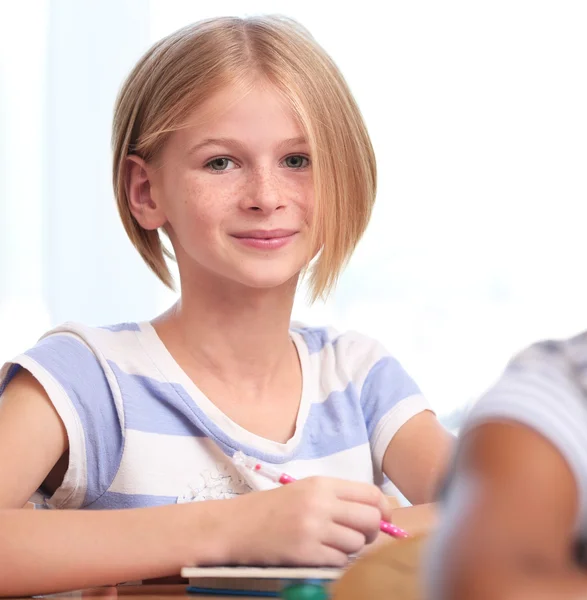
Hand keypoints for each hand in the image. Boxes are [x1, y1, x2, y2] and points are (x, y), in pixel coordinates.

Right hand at [224, 477, 388, 566]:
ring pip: (357, 542)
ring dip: (351, 547)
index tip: (384, 519)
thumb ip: (339, 498)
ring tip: (333, 543)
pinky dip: (336, 560)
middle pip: (371, 519)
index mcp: (322, 484)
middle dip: (373, 531)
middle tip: (360, 535)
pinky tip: (321, 553)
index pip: (370, 494)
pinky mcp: (306, 553)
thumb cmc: (273, 507)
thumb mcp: (306, 490)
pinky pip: (339, 561)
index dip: (384, 509)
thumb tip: (379, 510)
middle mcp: (321, 503)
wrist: (237, 525)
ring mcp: (313, 529)